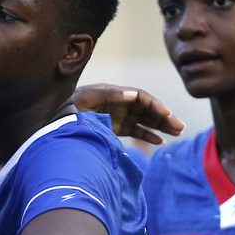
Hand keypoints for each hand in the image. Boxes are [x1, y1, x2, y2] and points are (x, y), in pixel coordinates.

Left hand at [69, 84, 184, 145]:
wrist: (54, 122)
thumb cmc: (69, 108)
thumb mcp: (88, 99)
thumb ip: (110, 96)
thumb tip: (133, 94)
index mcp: (114, 93)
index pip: (141, 98)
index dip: (155, 105)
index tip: (167, 114)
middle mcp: (118, 104)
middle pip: (146, 109)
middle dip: (164, 117)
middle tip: (180, 127)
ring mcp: (117, 116)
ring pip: (144, 120)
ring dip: (160, 126)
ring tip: (176, 133)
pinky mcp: (114, 128)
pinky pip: (134, 131)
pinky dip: (146, 135)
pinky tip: (159, 141)